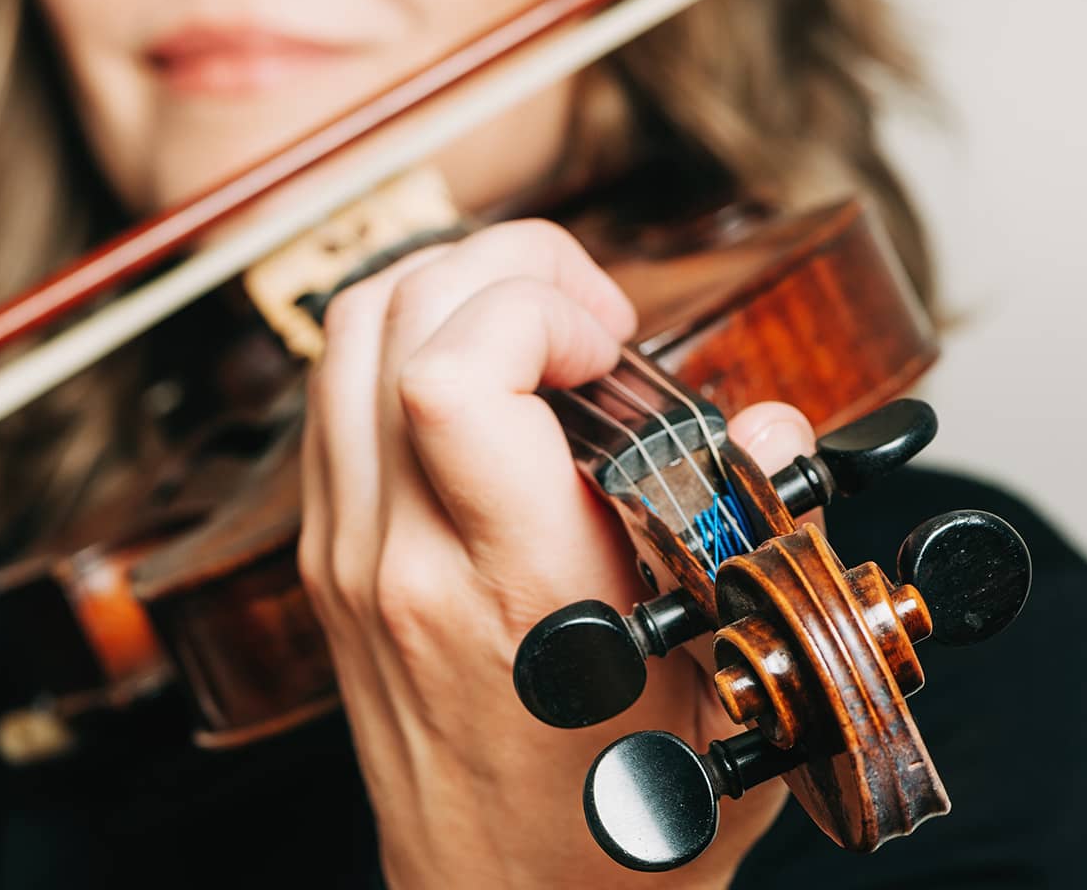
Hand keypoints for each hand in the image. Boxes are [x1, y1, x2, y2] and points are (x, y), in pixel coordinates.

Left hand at [298, 221, 815, 887]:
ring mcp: (343, 557)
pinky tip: (486, 390)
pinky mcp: (325, 564)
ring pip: (340, 345)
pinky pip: (332, 404)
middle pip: (384, 317)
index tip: (613, 341)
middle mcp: (395, 557)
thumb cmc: (617, 818)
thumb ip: (753, 537)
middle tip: (592, 319)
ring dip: (443, 294)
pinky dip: (401, 353)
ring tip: (541, 334)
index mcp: (502, 583)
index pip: (446, 374)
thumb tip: (762, 427)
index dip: (531, 303)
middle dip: (501, 267)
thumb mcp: (733, 687)